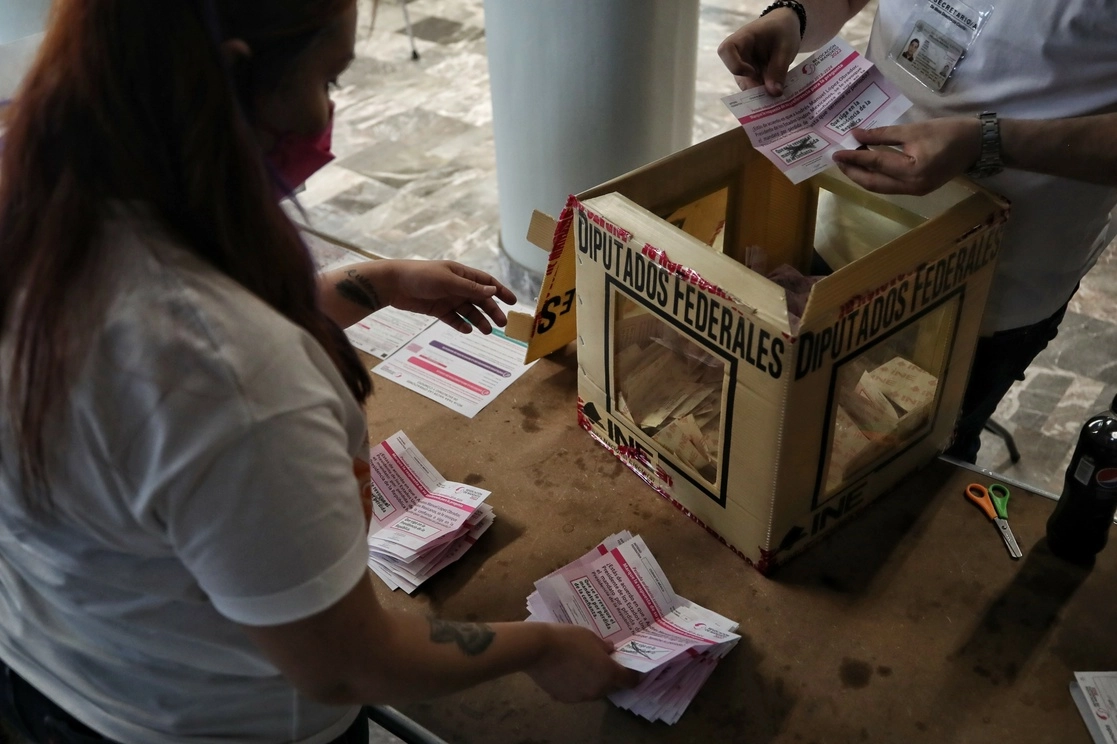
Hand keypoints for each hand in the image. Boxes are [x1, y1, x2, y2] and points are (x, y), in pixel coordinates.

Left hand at [384, 260, 516, 333]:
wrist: (393, 285)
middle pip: (480, 299)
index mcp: (462, 274)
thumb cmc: (421, 276)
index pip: (486, 282)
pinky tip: (467, 330)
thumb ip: (470, 288)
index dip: (500, 291)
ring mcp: (448, 298)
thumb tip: (493, 290)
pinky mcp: (438, 310)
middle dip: (492, 311)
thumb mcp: (448, 281)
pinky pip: (453, 319)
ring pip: (468, 311)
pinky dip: (461, 324)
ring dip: (478, 320)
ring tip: (487, 331)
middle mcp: (457, 286)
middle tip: (502, 324)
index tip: (512, 302)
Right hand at [526, 625, 640, 702]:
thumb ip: (604, 647)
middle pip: (611, 686)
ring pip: (594, 691)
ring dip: (592, 681)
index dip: (632, 674)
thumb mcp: (590, 636)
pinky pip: (577, 692)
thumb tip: (610, 651)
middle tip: (600, 661)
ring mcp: (581, 696)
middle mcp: (598, 690)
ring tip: (580, 665)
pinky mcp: (565, 699)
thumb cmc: (568, 638)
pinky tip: (566, 671)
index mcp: (609, 673)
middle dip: (609, 676)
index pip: (630, 681)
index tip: (627, 666)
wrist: (538, 649)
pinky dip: (576, 685)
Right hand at [717, 12, 801, 94]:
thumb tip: (774, 94)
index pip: (726, 50)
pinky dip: (763, 89)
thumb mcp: (786, 48)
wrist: (786, 25)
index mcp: (743, 38)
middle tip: (771, 93)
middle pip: (736, 73)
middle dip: (753, 86)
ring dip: (759, 90)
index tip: (753, 72)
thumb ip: (779, 70)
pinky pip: (753, 84)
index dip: (735, 66)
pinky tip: (775, 90)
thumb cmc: (784, 30)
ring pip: (744, 83)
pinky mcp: (750, 72)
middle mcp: (739, 52)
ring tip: (776, 92)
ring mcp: (743, 63)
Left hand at [831, 117, 981, 194]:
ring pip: (880, 188)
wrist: (978, 144)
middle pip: (874, 183)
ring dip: (863, 177)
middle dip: (853, 172)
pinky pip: (890, 187)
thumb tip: (856, 135)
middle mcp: (912, 186)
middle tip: (838, 159)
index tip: (836, 152)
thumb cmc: (949, 132)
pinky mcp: (918, 190)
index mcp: (913, 170)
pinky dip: (876, 178)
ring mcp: (915, 191)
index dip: (854, 157)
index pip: (875, 164)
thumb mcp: (914, 129)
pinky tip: (867, 168)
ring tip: (848, 163)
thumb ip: (882, 135)